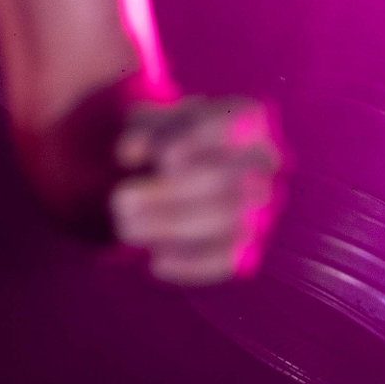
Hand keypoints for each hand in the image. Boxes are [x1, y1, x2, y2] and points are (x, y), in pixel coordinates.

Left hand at [110, 95, 281, 284]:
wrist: (178, 169)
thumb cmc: (165, 136)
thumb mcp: (148, 120)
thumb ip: (140, 129)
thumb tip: (130, 153)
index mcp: (249, 119)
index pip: (236, 123)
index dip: (202, 142)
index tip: (162, 158)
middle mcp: (264, 162)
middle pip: (226, 179)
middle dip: (169, 193)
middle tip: (119, 200)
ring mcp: (263, 206)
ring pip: (227, 221)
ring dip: (172, 227)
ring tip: (125, 228)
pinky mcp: (251, 246)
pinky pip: (229, 260)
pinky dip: (192, 264)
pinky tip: (155, 261)